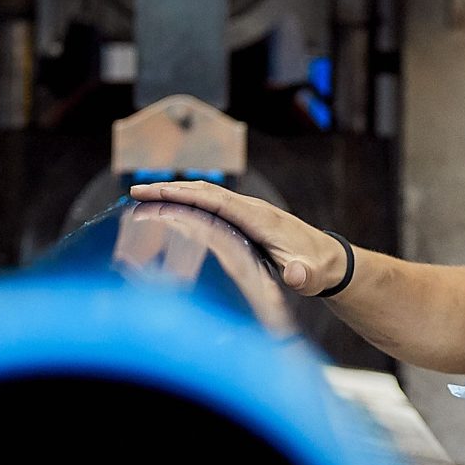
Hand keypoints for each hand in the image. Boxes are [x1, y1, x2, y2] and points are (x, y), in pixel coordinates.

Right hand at [128, 179, 346, 296]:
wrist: (330, 261)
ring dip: (175, 193)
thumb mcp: (310, 276)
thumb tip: (297, 274)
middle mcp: (251, 208)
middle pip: (204, 191)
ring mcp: (248, 212)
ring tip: (143, 197)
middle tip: (134, 191)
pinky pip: (212, 206)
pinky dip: (188, 202)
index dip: (184, 194)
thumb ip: (303, 275)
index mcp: (259, 217)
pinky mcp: (246, 219)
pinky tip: (171, 209)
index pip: (214, 200)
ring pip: (206, 195)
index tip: (153, 192)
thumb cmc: (316, 268)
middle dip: (169, 189)